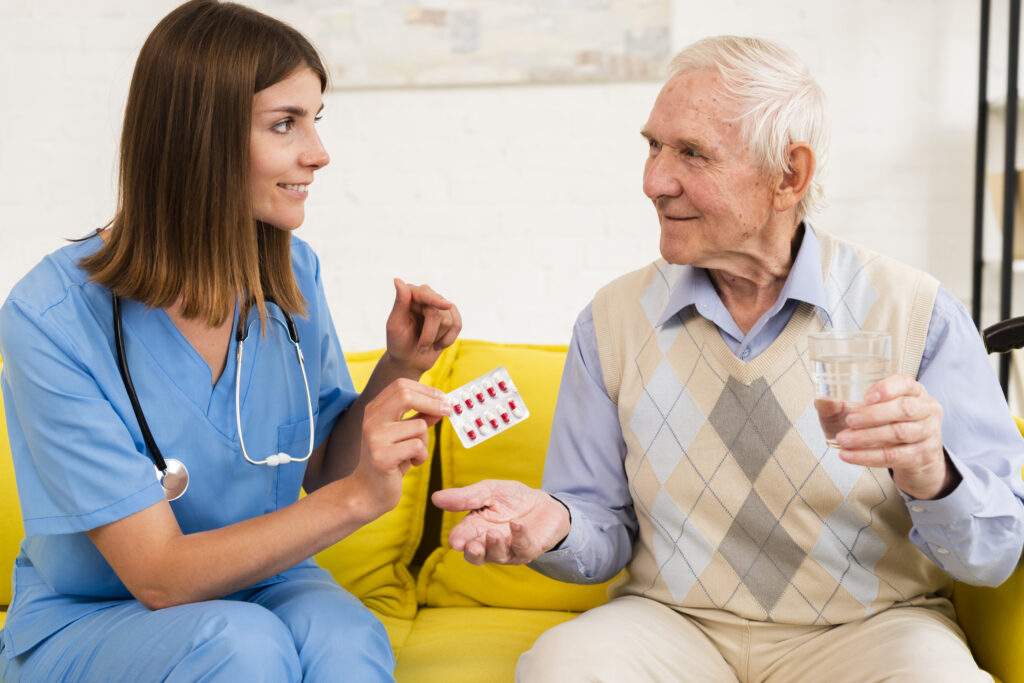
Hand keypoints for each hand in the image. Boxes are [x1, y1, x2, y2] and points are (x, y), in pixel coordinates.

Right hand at [352, 378, 450, 521]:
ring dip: (425, 442)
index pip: (401, 385)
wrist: (367, 492)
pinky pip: (417, 446)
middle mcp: (371, 420)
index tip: (443, 399)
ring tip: (415, 454)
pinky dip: (421, 456)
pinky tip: (411, 464)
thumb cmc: (389, 461)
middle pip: (405, 396)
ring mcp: (374, 438)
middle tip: (448, 411)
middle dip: (432, 402)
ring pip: (418, 426)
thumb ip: (418, 418)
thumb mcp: (404, 435)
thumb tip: (441, 404)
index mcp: (374, 410)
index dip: (426, 390)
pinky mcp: (382, 457)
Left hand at [385, 278, 461, 373]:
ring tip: (425, 344)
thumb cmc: (399, 343)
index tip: (446, 306)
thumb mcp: (395, 325)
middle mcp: (426, 296)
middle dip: (429, 334)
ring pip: (449, 321)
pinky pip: (458, 325)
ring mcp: (440, 306)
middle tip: (420, 347)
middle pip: (437, 312)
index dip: (436, 300)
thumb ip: (399, 303)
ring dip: (436, 338)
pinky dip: (448, 339)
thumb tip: (398, 280)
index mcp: (410, 295)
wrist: (410, 360)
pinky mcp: (451, 316)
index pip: (425, 294)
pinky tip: (438, 344)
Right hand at [431, 480, 570, 564]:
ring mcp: (508, 550)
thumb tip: (435, 498)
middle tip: (470, 546)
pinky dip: (518, 537)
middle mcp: (489, 543)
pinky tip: (516, 525)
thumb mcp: (488, 491)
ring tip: (493, 534)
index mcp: (475, 528)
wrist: (543, 504)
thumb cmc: (512, 499)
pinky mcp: (527, 550)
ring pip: (497, 556)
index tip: (455, 540)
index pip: (463, 537)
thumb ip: (465, 497)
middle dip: (473, 552)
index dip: (459, 539)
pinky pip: (522, 548)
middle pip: (476, 555)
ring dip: (494, 546)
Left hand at [834, 374, 959, 499]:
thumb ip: (839, 405)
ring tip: (843, 440)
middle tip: (849, 421)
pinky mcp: (923, 455)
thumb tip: (821, 400)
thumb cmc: (882, 426)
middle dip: (873, 415)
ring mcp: (928, 432)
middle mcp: (926, 408)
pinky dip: (868, 456)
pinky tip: (849, 456)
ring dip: (867, 437)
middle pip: (904, 409)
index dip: (886, 389)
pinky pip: (894, 456)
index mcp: (912, 391)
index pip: (905, 383)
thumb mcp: (861, 412)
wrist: (909, 457)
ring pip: (899, 433)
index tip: (865, 397)